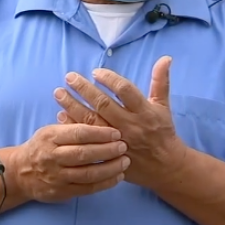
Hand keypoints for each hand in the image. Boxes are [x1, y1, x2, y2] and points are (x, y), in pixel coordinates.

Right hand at [13, 123, 129, 202]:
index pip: (78, 133)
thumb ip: (71, 124)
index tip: (116, 132)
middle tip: (124, 146)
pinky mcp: (62, 192)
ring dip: (110, 168)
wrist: (21, 172)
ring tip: (125, 161)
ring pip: (88, 173)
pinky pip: (88, 189)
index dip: (100, 133)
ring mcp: (57, 176)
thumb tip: (96, 109)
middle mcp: (52, 157)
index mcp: (50, 136)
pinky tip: (118, 177)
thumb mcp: (51, 130)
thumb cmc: (42, 146)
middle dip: (107, 150)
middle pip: (84, 154)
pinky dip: (105, 183)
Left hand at [53, 56, 187, 189]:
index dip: (110, 80)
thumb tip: (165, 58)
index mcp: (144, 112)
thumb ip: (161, 81)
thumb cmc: (162, 132)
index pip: (125, 91)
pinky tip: (61, 115)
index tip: (95, 72)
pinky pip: (86, 139)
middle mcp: (129, 125)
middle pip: (103, 105)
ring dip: (73, 106)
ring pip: (91, 122)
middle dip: (84, 89)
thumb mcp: (163, 106)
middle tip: (69, 77)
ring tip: (59, 93)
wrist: (164, 166)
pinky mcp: (108, 152)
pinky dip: (73, 126)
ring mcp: (116, 140)